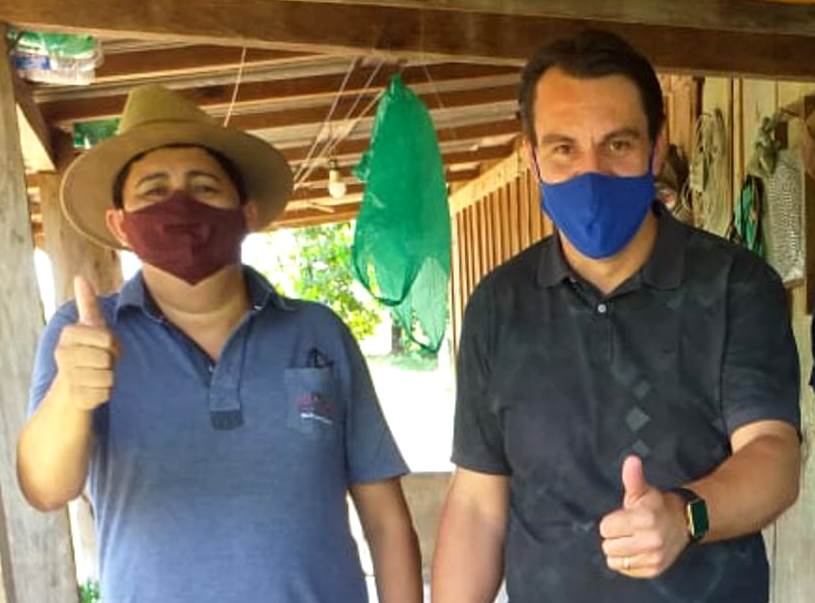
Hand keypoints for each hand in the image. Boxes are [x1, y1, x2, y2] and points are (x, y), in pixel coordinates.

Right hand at [52, 276, 117, 410]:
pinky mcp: (75, 397)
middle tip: (100, 362)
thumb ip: (88, 304)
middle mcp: (62, 353)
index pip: (107, 338)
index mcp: (69, 334)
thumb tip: (80, 277)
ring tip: (95, 374)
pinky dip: (105, 392)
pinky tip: (92, 389)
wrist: (72, 386)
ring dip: (109, 377)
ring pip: (108, 376)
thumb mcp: (90, 327)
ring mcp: (67, 376)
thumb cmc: (87, 351)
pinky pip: (106, 393)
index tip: (102, 345)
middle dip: (111, 361)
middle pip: (108, 358)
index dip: (113, 343)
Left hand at [599, 455, 688, 577]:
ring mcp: (653, 557)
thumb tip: (631, 460)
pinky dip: (628, 561)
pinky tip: (637, 550)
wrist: (682, 523)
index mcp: (644, 519)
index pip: (605, 528)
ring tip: (631, 540)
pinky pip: (625, 570)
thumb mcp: (643, 490)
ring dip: (619, 551)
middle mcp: (651, 540)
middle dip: (614, 537)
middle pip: (608, 546)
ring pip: (614, 560)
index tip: (623, 517)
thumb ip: (633, 477)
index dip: (611, 522)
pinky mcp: (654, 570)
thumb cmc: (655, 505)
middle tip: (627, 529)